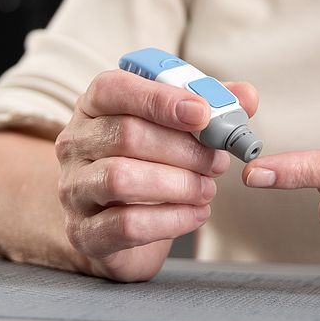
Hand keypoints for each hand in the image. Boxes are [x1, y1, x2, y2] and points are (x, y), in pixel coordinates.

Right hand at [55, 68, 257, 282]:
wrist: (112, 223)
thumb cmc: (146, 163)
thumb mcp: (172, 129)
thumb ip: (208, 108)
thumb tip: (246, 96)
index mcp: (94, 106)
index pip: (116, 89)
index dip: (160, 99)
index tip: (202, 113)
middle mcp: (75, 143)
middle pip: (127, 135)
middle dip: (183, 148)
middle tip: (217, 161)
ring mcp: (73, 188)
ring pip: (121, 178)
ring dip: (177, 183)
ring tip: (207, 189)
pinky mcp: (83, 232)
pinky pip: (127, 224)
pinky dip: (172, 219)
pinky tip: (196, 213)